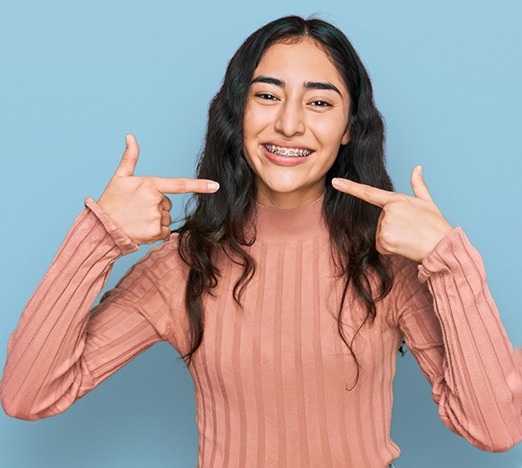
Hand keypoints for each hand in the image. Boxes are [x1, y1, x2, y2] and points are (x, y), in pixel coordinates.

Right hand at [97, 134, 218, 244]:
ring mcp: (156, 217)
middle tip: (137, 209)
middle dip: (156, 207)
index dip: (200, 185)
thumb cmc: (111, 201)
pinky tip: (141, 229)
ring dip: (155, 220)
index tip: (216, 186)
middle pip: (168, 204)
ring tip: (137, 219)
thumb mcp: (120, 177)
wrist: (102, 227)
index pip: (180, 184)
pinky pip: (164, 232)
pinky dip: (155, 233)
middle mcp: (155, 200)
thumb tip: (130, 136)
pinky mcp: (155, 232)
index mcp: (150, 185)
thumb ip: (130, 157)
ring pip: (166, 218)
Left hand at [332, 166, 452, 261]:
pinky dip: (391, 249)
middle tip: (410, 230)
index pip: (369, 192)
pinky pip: (381, 247)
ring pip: (380, 235)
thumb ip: (418, 185)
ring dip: (392, 239)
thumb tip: (417, 167)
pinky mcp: (385, 240)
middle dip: (393, 228)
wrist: (442, 246)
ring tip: (409, 238)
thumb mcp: (428, 202)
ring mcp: (385, 225)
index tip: (335, 182)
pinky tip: (404, 246)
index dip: (350, 187)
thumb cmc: (436, 225)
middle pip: (380, 222)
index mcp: (396, 200)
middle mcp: (388, 211)